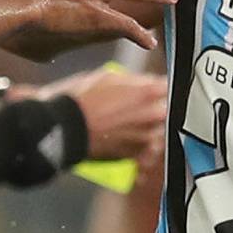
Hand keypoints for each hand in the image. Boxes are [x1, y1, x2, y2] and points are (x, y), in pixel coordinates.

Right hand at [45, 66, 168, 164]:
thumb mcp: (107, 77)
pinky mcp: (137, 156)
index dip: (156, 88)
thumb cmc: (81, 100)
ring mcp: (147, 138)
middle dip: (152, 109)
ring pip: (157, 132)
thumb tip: (142, 83)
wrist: (65, 129)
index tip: (150, 90)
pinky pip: (147, 153)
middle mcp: (154, 115)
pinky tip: (126, 142)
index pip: (167, 87)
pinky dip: (140, 149)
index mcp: (149, 91)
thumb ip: (132, 81)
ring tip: (126, 126)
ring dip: (147, 130)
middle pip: (164, 111)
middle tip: (133, 108)